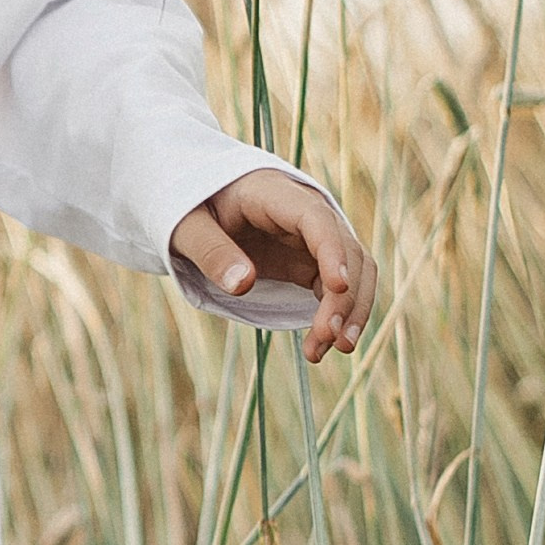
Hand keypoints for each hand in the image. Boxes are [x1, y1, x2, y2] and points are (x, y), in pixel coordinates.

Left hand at [171, 170, 376, 365]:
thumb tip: (243, 285)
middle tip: (328, 338)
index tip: (339, 286)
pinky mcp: (315, 262)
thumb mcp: (188, 228)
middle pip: (346, 250)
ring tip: (332, 349)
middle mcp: (308, 212)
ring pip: (356, 271)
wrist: (203, 207)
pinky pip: (341, 288)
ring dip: (351, 311)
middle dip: (344, 296)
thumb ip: (211, 252)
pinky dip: (340, 315)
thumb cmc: (194, 209)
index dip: (333, 251)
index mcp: (276, 195)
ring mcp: (316, 239)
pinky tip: (325, 343)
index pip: (317, 220)